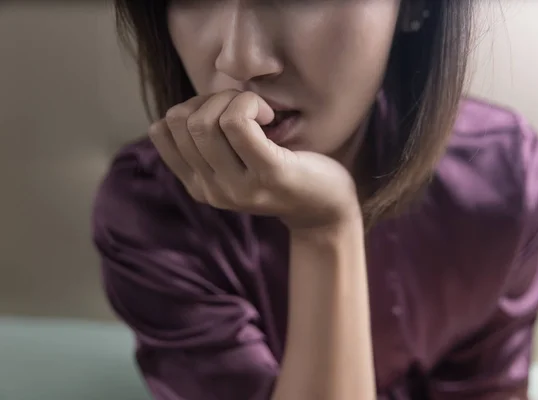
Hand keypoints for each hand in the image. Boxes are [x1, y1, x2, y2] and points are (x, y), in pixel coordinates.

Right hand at [149, 90, 360, 229]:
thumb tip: (187, 107)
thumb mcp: (235, 162)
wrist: (325, 207)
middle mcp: (212, 191)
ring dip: (234, 99)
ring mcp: (238, 187)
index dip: (189, 107)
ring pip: (206, 121)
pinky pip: (237, 121)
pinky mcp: (268, 174)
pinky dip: (251, 103)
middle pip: (183, 122)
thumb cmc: (282, 170)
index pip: (161, 131)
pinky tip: (270, 116)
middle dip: (212, 99)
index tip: (222, 113)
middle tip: (246, 108)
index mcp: (198, 186)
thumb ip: (209, 142)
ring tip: (261, 113)